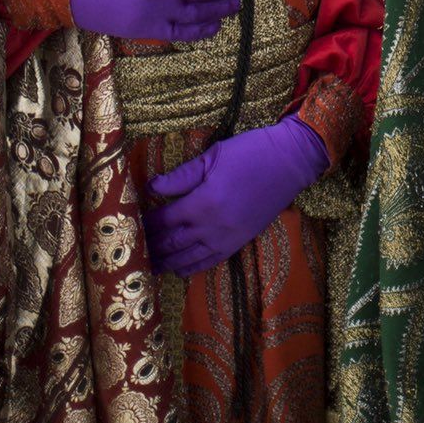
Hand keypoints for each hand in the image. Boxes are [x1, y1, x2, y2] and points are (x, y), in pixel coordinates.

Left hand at [142, 115, 329, 276]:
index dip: (147, 223)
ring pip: (188, 258)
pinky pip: (210, 262)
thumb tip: (152, 187)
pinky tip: (178, 270)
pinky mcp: (239, 242)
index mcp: (203, 202)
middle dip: (151, 247)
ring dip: (165, 262)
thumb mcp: (213, 156)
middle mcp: (212, 226)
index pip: (164, 219)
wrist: (291, 162)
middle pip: (172, 243)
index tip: (131, 224)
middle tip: (132, 250)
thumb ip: (181, 176)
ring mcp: (227, 237)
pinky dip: (191, 268)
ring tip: (147, 265)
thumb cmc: (251, 152)